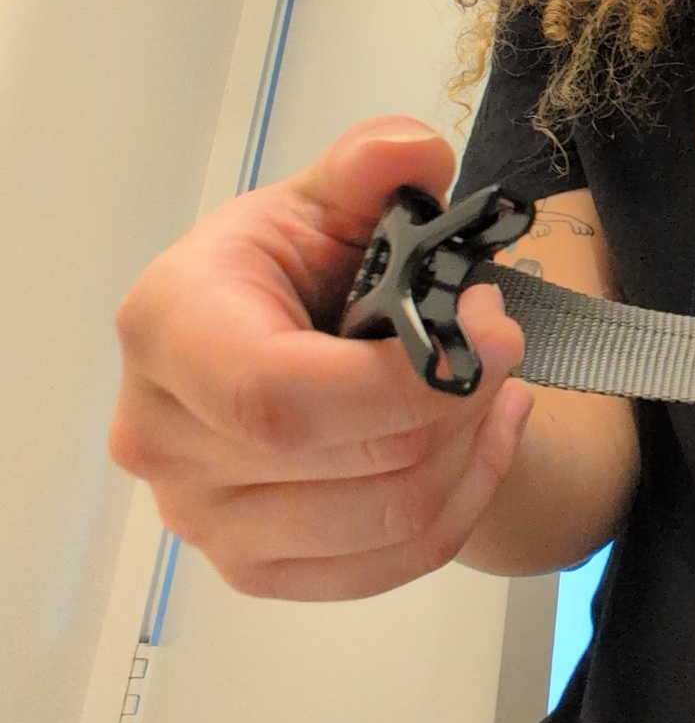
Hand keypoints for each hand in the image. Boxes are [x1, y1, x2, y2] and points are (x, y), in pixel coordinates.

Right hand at [109, 118, 531, 600]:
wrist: (291, 335)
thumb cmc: (298, 266)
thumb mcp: (332, 194)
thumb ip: (373, 162)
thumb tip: (407, 154)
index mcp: (169, 326)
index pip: (278, 394)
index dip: (402, 381)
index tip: (487, 329)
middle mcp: (164, 436)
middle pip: (350, 462)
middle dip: (460, 399)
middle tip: (503, 339)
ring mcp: (202, 517)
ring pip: (385, 520)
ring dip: (473, 449)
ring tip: (496, 381)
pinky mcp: (253, 568)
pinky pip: (390, 566)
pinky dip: (465, 501)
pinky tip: (486, 434)